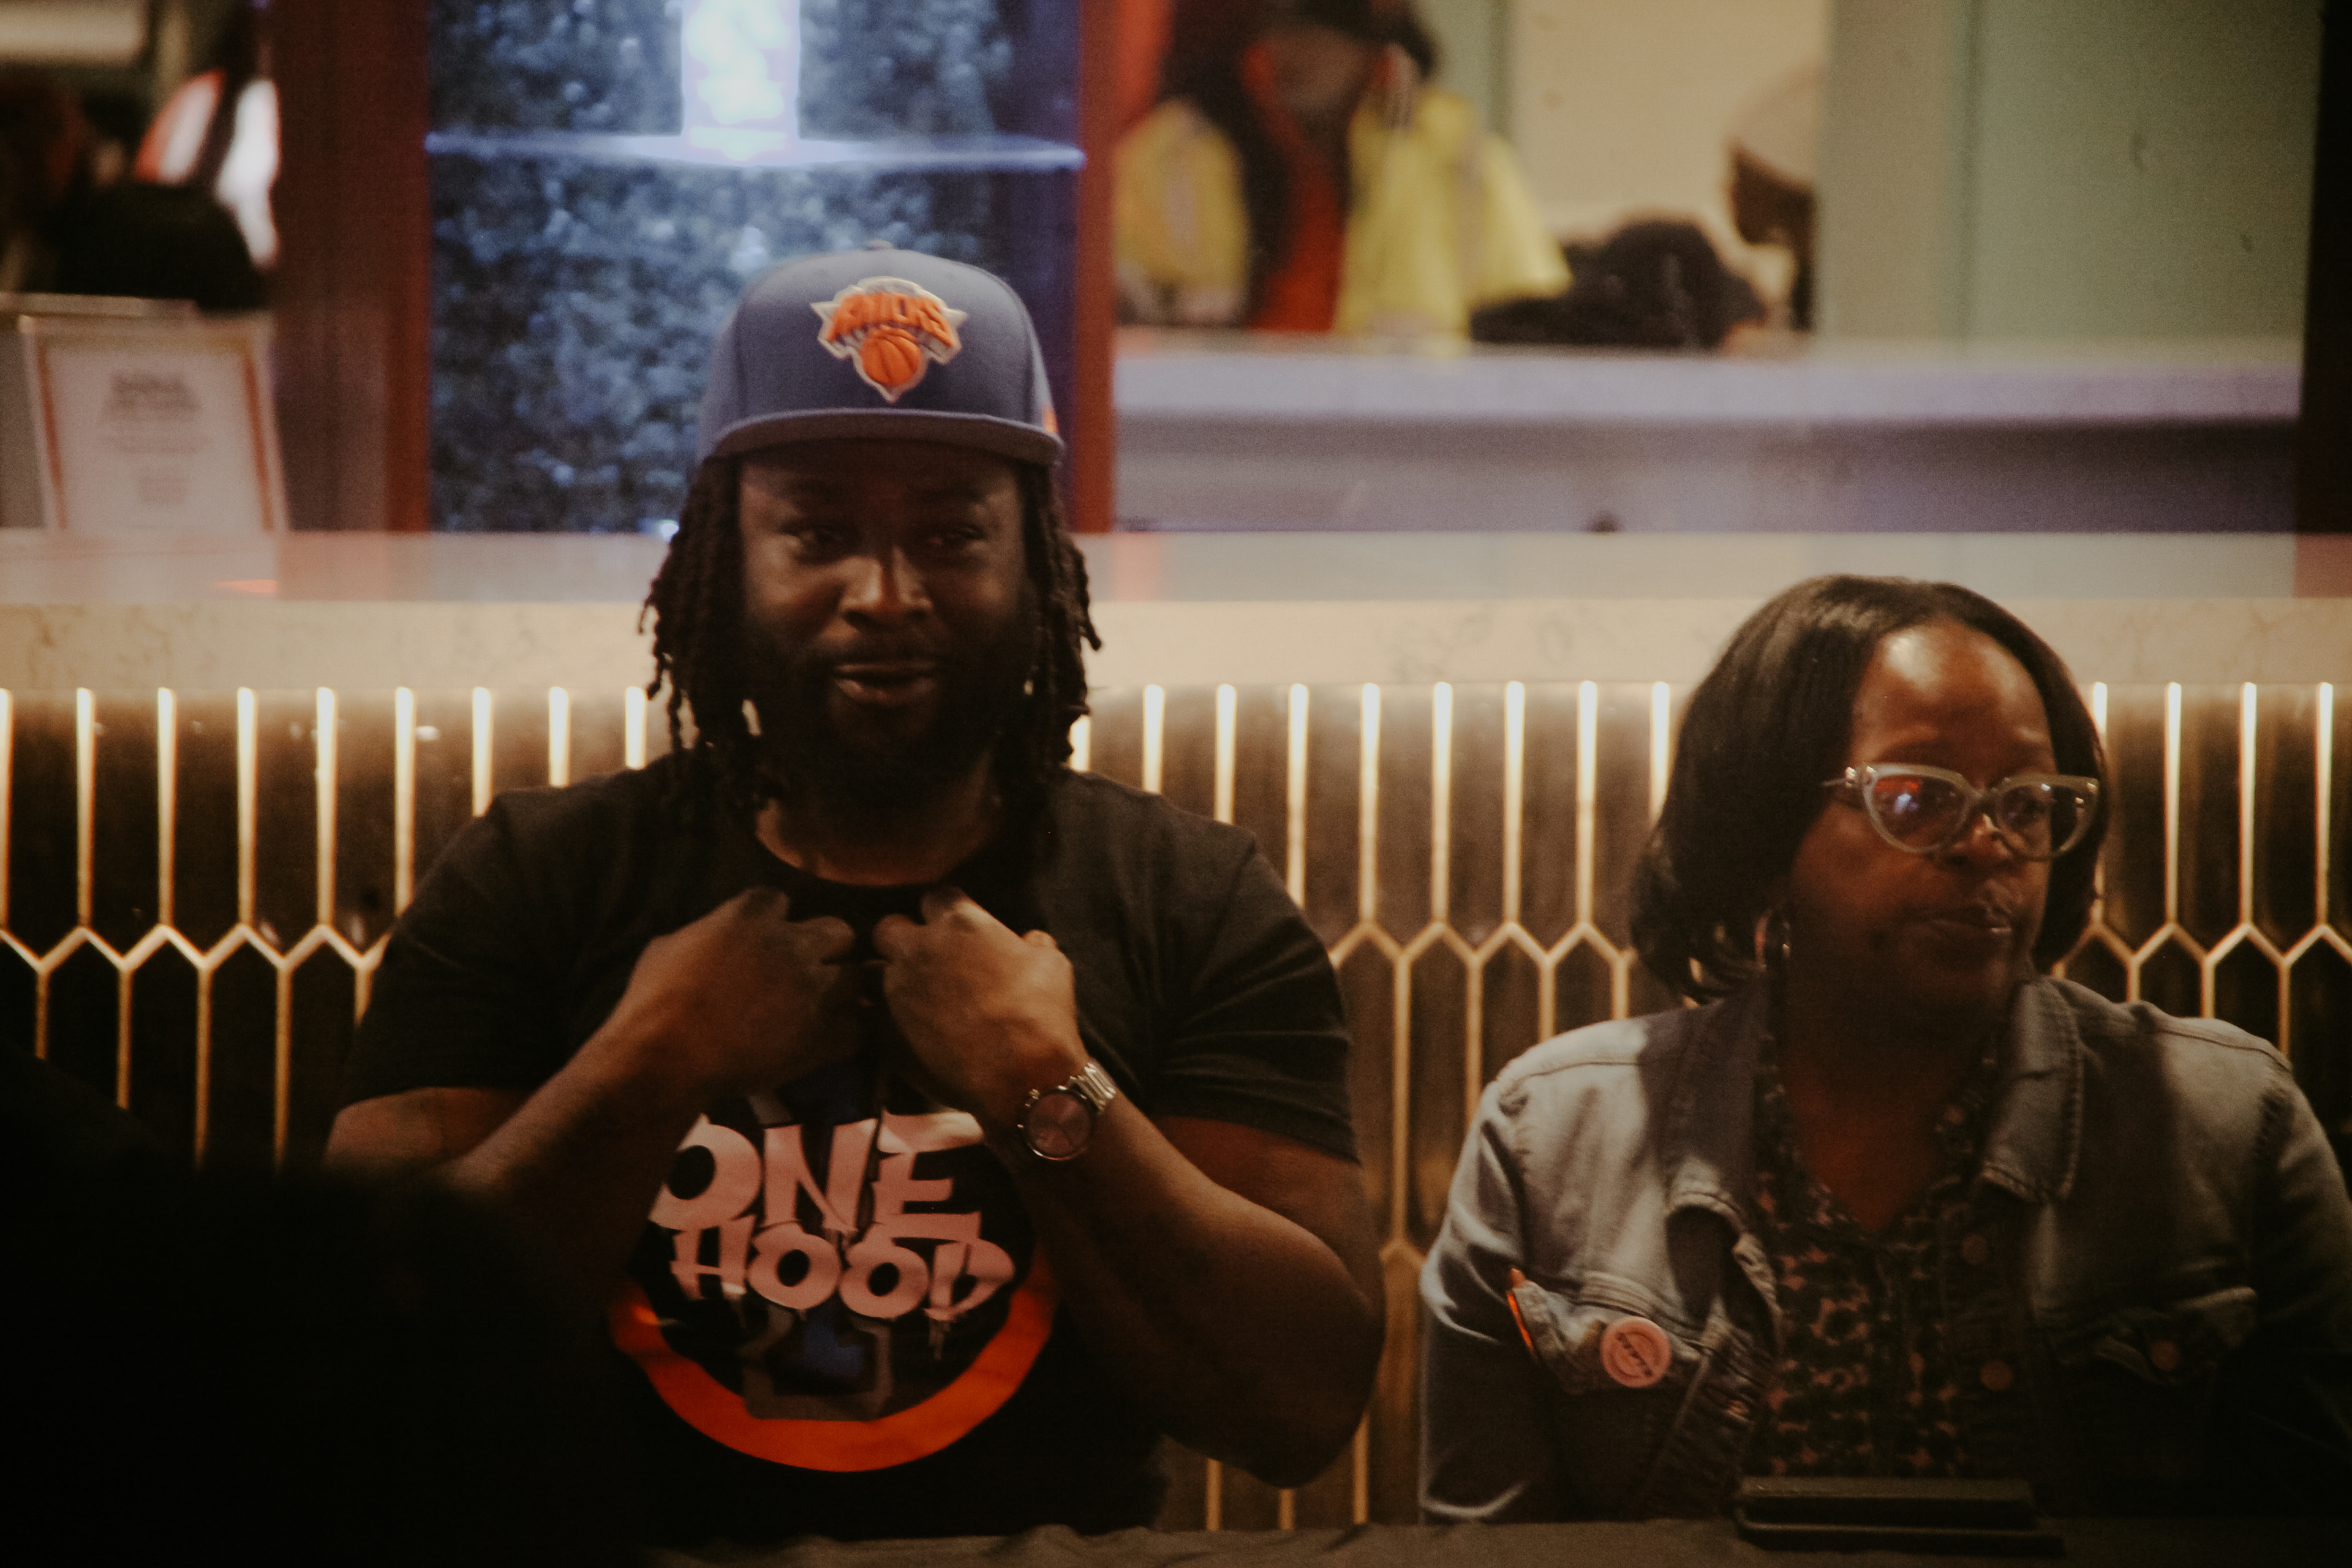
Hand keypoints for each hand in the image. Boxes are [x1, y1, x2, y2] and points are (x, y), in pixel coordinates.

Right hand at [600, 888, 859, 1097]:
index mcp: (752, 916)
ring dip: (840, 990)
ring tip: (823, 1007)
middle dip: (825, 947)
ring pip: (856, 977)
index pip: (780, 900)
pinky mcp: (822, 1035)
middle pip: (838, 931)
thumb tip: (710, 939)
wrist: (667, 1056)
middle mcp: (793, 944)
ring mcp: (814, 990)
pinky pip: (856, 1030)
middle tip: (806, 970)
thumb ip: (704, 933)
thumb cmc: (654, 1001)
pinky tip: (827, 1042)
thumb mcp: (668, 947)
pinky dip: (845, 1036)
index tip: (763, 939)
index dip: (774, 921)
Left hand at [872, 887, 1085, 1124]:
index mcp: (959, 923)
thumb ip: (1033, 944)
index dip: (945, 911)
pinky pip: (870, 1015)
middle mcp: (919, 949)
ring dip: (889, 978)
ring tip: (910, 996)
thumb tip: (1030, 941)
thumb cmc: (1042, 1015)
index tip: (955, 928)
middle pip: (889, 927)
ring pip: (871, 971)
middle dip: (903, 938)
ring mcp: (895, 990)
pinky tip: (905, 1029)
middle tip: (925, 959)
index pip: (936, 896)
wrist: (1022, 1077)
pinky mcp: (884, 1029)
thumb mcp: (1053, 966)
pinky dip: (883, 1018)